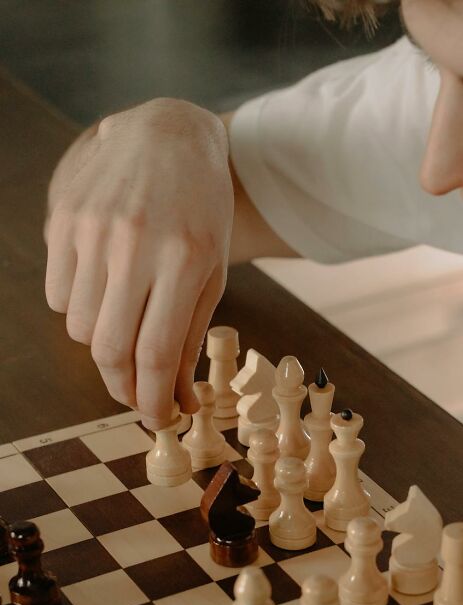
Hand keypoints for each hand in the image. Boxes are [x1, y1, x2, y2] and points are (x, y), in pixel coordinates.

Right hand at [45, 98, 232, 427]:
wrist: (167, 135)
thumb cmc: (200, 214)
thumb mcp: (211, 274)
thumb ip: (189, 338)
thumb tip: (178, 403)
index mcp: (183, 257)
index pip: (153, 351)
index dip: (151, 398)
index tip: (159, 419)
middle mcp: (132, 241)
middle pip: (109, 348)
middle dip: (122, 387)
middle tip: (138, 396)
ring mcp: (91, 227)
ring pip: (79, 326)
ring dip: (102, 346)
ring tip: (128, 327)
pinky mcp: (63, 217)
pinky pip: (58, 295)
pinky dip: (80, 310)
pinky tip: (105, 289)